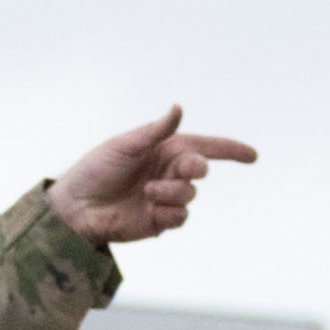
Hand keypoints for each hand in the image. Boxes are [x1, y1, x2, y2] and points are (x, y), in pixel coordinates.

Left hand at [56, 109, 259, 243]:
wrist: (77, 206)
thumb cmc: (96, 169)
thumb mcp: (125, 144)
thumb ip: (156, 131)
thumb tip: (178, 108)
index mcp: (164, 149)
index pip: (205, 147)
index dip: (230, 150)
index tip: (252, 156)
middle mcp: (169, 172)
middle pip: (200, 169)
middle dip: (196, 168)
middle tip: (185, 168)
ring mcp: (165, 197)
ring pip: (190, 194)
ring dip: (174, 191)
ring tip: (149, 192)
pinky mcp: (160, 221)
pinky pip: (180, 216)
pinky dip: (170, 211)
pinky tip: (150, 208)